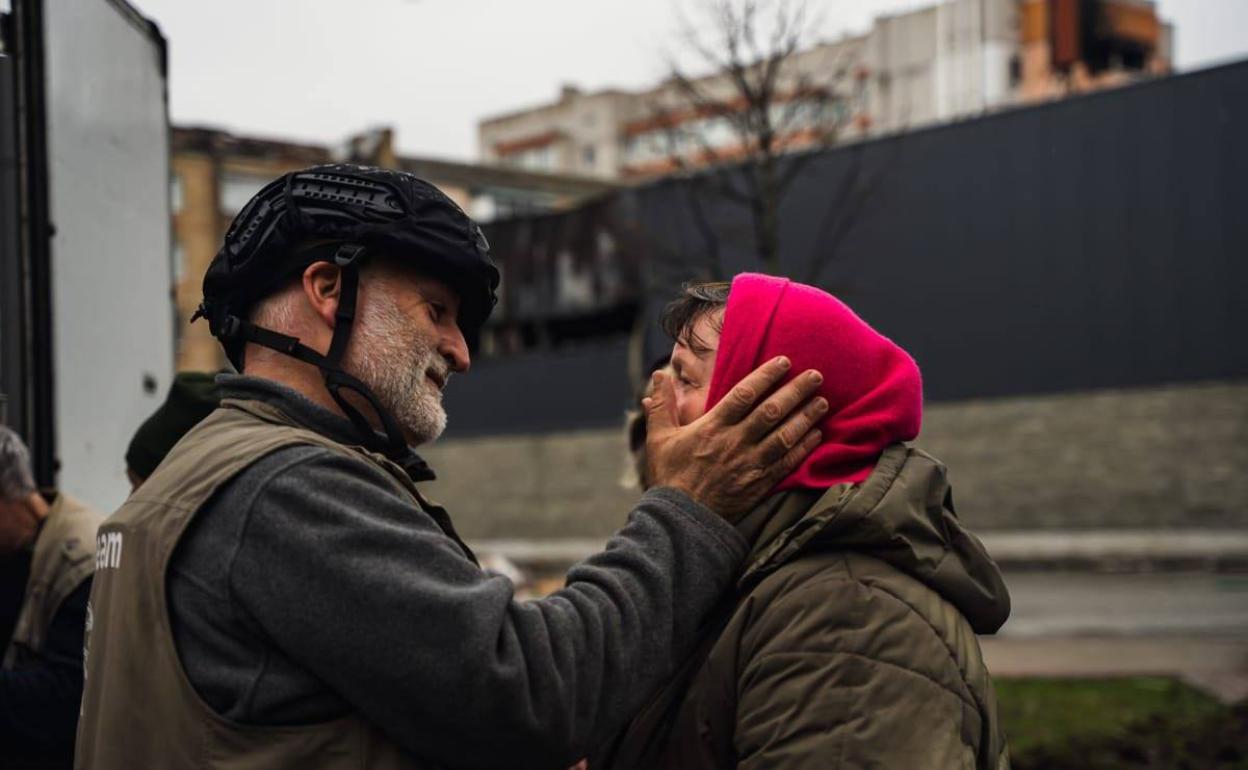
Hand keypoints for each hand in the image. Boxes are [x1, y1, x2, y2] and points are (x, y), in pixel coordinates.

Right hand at [644, 356, 826, 520]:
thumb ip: (662, 404)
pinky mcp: (760, 483)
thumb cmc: (670, 476)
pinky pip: (787, 462)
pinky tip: (816, 435)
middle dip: (795, 391)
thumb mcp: (658, 437)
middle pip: (772, 411)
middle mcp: (735, 442)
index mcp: (713, 427)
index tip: (784, 362)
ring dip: (805, 417)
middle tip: (816, 375)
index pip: (744, 394)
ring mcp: (750, 463)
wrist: (682, 520)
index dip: (766, 375)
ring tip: (822, 401)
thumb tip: (658, 375)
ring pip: (784, 435)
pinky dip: (803, 447)